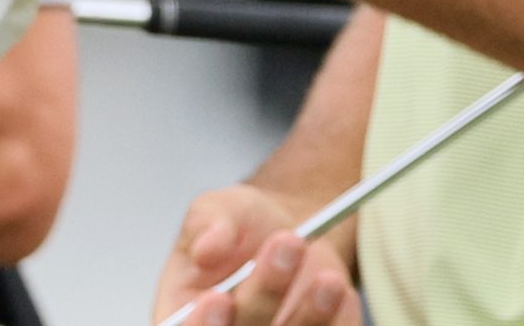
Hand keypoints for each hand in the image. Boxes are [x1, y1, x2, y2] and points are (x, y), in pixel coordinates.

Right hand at [155, 184, 358, 325]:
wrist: (288, 234)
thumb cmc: (240, 227)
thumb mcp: (218, 209)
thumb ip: (206, 223)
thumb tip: (206, 247)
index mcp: (183, 317)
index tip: (217, 297)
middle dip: (263, 298)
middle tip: (287, 244)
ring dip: (310, 316)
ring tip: (327, 278)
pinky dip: (337, 321)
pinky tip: (340, 292)